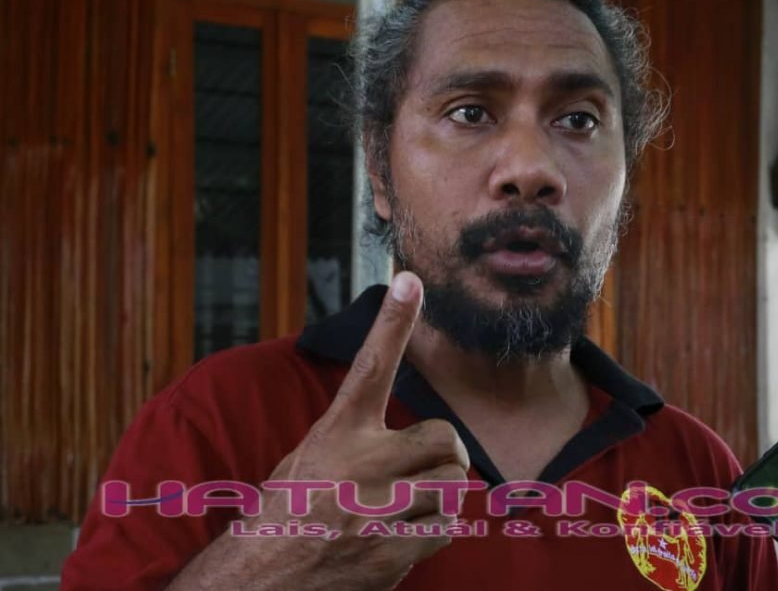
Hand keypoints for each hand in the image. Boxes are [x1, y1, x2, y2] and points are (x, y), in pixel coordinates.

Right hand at [168, 272, 470, 590]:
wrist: (260, 580)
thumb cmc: (286, 513)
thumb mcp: (308, 459)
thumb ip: (354, 437)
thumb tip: (405, 429)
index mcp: (336, 434)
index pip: (370, 366)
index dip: (393, 321)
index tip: (411, 280)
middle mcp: (361, 464)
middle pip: (445, 439)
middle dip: (442, 456)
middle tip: (421, 472)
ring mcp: (379, 508)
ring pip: (453, 486)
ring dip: (439, 498)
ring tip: (404, 510)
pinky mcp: (393, 550)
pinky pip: (448, 528)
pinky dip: (434, 534)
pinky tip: (401, 538)